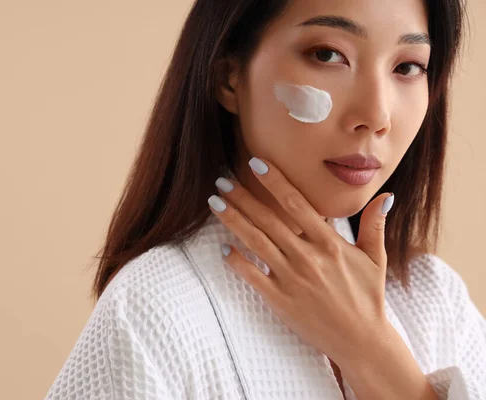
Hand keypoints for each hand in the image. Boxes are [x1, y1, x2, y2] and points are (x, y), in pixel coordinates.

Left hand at [207, 157, 395, 366]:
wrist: (362, 341)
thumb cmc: (367, 297)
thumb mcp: (375, 259)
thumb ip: (374, 225)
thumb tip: (385, 196)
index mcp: (329, 244)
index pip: (296, 204)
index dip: (274, 181)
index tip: (256, 163)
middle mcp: (308, 257)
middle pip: (268, 220)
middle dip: (243, 197)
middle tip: (221, 179)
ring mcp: (292, 279)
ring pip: (256, 243)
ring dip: (233, 221)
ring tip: (214, 203)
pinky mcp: (280, 300)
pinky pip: (252, 277)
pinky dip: (236, 262)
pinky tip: (223, 248)